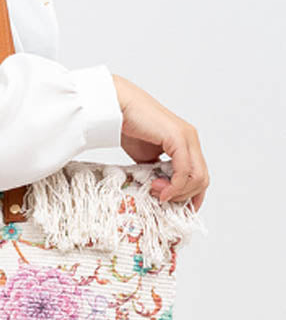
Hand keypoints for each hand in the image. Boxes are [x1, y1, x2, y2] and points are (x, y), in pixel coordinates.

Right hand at [111, 74, 208, 210]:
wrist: (117, 108)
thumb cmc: (128, 128)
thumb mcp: (145, 158)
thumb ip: (157, 172)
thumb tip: (160, 191)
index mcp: (185, 143)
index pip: (199, 176)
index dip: (192, 197)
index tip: (177, 210)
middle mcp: (190, 139)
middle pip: (203, 180)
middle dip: (184, 198)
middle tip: (161, 198)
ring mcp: (187, 138)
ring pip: (198, 178)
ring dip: (178, 193)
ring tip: (157, 192)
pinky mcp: (178, 138)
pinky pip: (185, 171)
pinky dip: (175, 186)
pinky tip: (160, 190)